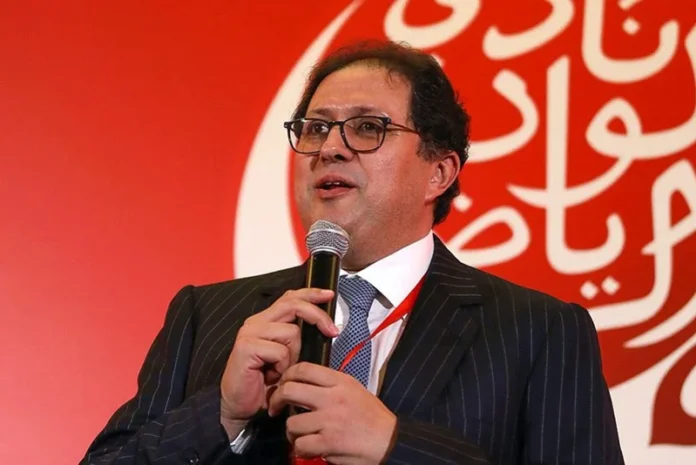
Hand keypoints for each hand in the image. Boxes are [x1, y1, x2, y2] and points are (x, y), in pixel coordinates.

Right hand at [219, 288, 339, 438]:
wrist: (238, 405)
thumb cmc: (262, 384)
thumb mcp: (285, 357)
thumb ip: (295, 339)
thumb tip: (323, 326)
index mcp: (265, 320)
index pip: (290, 298)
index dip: (311, 294)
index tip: (329, 295)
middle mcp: (256, 322)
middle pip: (293, 305)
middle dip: (317, 317)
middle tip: (333, 332)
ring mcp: (250, 333)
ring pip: (291, 332)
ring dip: (293, 355)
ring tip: (280, 370)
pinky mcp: (246, 347)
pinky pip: (280, 351)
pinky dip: (282, 367)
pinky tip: (271, 376)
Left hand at [269, 362, 397, 464]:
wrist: (390, 440)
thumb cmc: (372, 416)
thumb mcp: (354, 389)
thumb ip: (331, 384)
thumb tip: (304, 383)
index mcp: (339, 381)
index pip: (304, 368)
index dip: (287, 375)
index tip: (283, 384)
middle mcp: (332, 398)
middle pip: (290, 390)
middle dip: (276, 400)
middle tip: (275, 408)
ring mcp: (330, 420)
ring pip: (291, 423)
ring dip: (291, 432)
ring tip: (299, 435)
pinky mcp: (329, 442)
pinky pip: (301, 445)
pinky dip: (301, 449)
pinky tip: (308, 448)